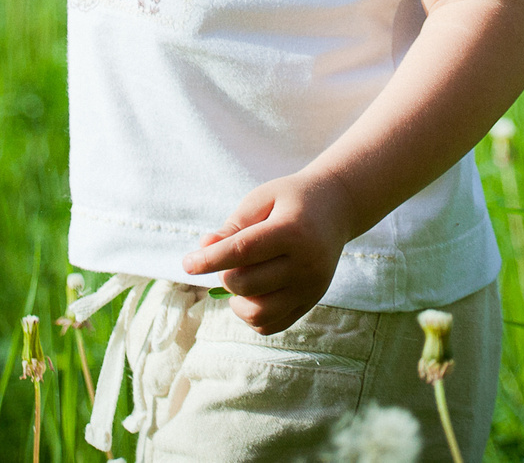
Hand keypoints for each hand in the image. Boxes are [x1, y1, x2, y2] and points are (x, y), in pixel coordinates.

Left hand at [182, 172, 355, 334]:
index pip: (243, 251)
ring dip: (236, 300)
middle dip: (224, 274)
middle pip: (247, 284)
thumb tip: (204, 247)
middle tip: (223, 260)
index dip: (209, 259)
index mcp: (293, 231)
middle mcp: (306, 264)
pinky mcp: (310, 302)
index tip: (187, 262)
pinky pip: (271, 325)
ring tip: (237, 279)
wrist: (336, 208)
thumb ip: (233, 225)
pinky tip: (249, 294)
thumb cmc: (291, 199)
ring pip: (258, 314)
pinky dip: (251, 316)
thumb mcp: (261, 199)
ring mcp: (311, 288)